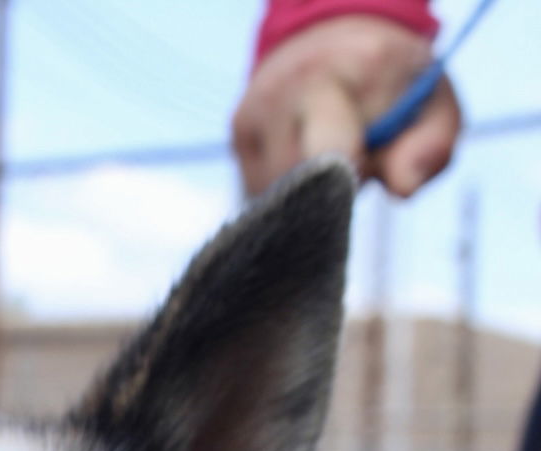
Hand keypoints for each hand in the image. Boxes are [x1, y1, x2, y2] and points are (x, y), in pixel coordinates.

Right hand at [232, 16, 461, 198]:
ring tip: (332, 159)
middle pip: (302, 180)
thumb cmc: (395, 81)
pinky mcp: (240, 129)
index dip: (348, 178)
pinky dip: (288, 190)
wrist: (338, 30)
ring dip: (309, 194)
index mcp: (349, 66)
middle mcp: (291, 82)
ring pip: (278, 192)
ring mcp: (258, 106)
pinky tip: (307, 161)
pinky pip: (261, 189)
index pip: (333, 149)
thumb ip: (432, 147)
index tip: (362, 172)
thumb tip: (403, 188)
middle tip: (357, 161)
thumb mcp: (435, 105)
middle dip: (332, 188)